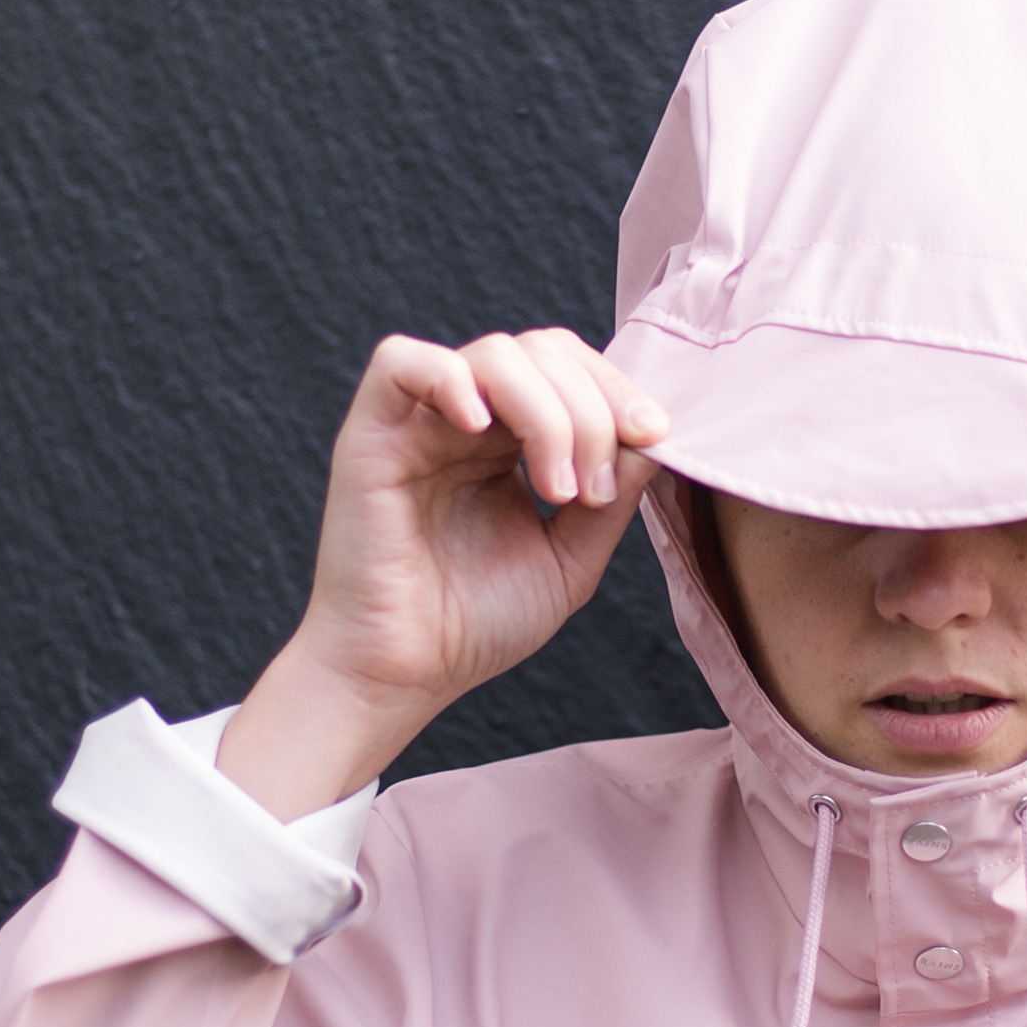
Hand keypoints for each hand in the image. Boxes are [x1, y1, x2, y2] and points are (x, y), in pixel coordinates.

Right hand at [217, 330, 667, 817]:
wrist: (403, 675)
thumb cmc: (474, 626)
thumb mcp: (570, 558)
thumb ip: (613, 497)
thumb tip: (655, 435)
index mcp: (509, 442)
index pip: (569, 368)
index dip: (616, 388)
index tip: (653, 436)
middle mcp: (466, 422)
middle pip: (543, 352)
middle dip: (592, 410)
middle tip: (595, 488)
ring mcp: (418, 423)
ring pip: (493, 353)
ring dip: (546, 413)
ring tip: (557, 491)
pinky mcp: (370, 435)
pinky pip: (400, 361)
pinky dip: (450, 378)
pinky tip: (479, 428)